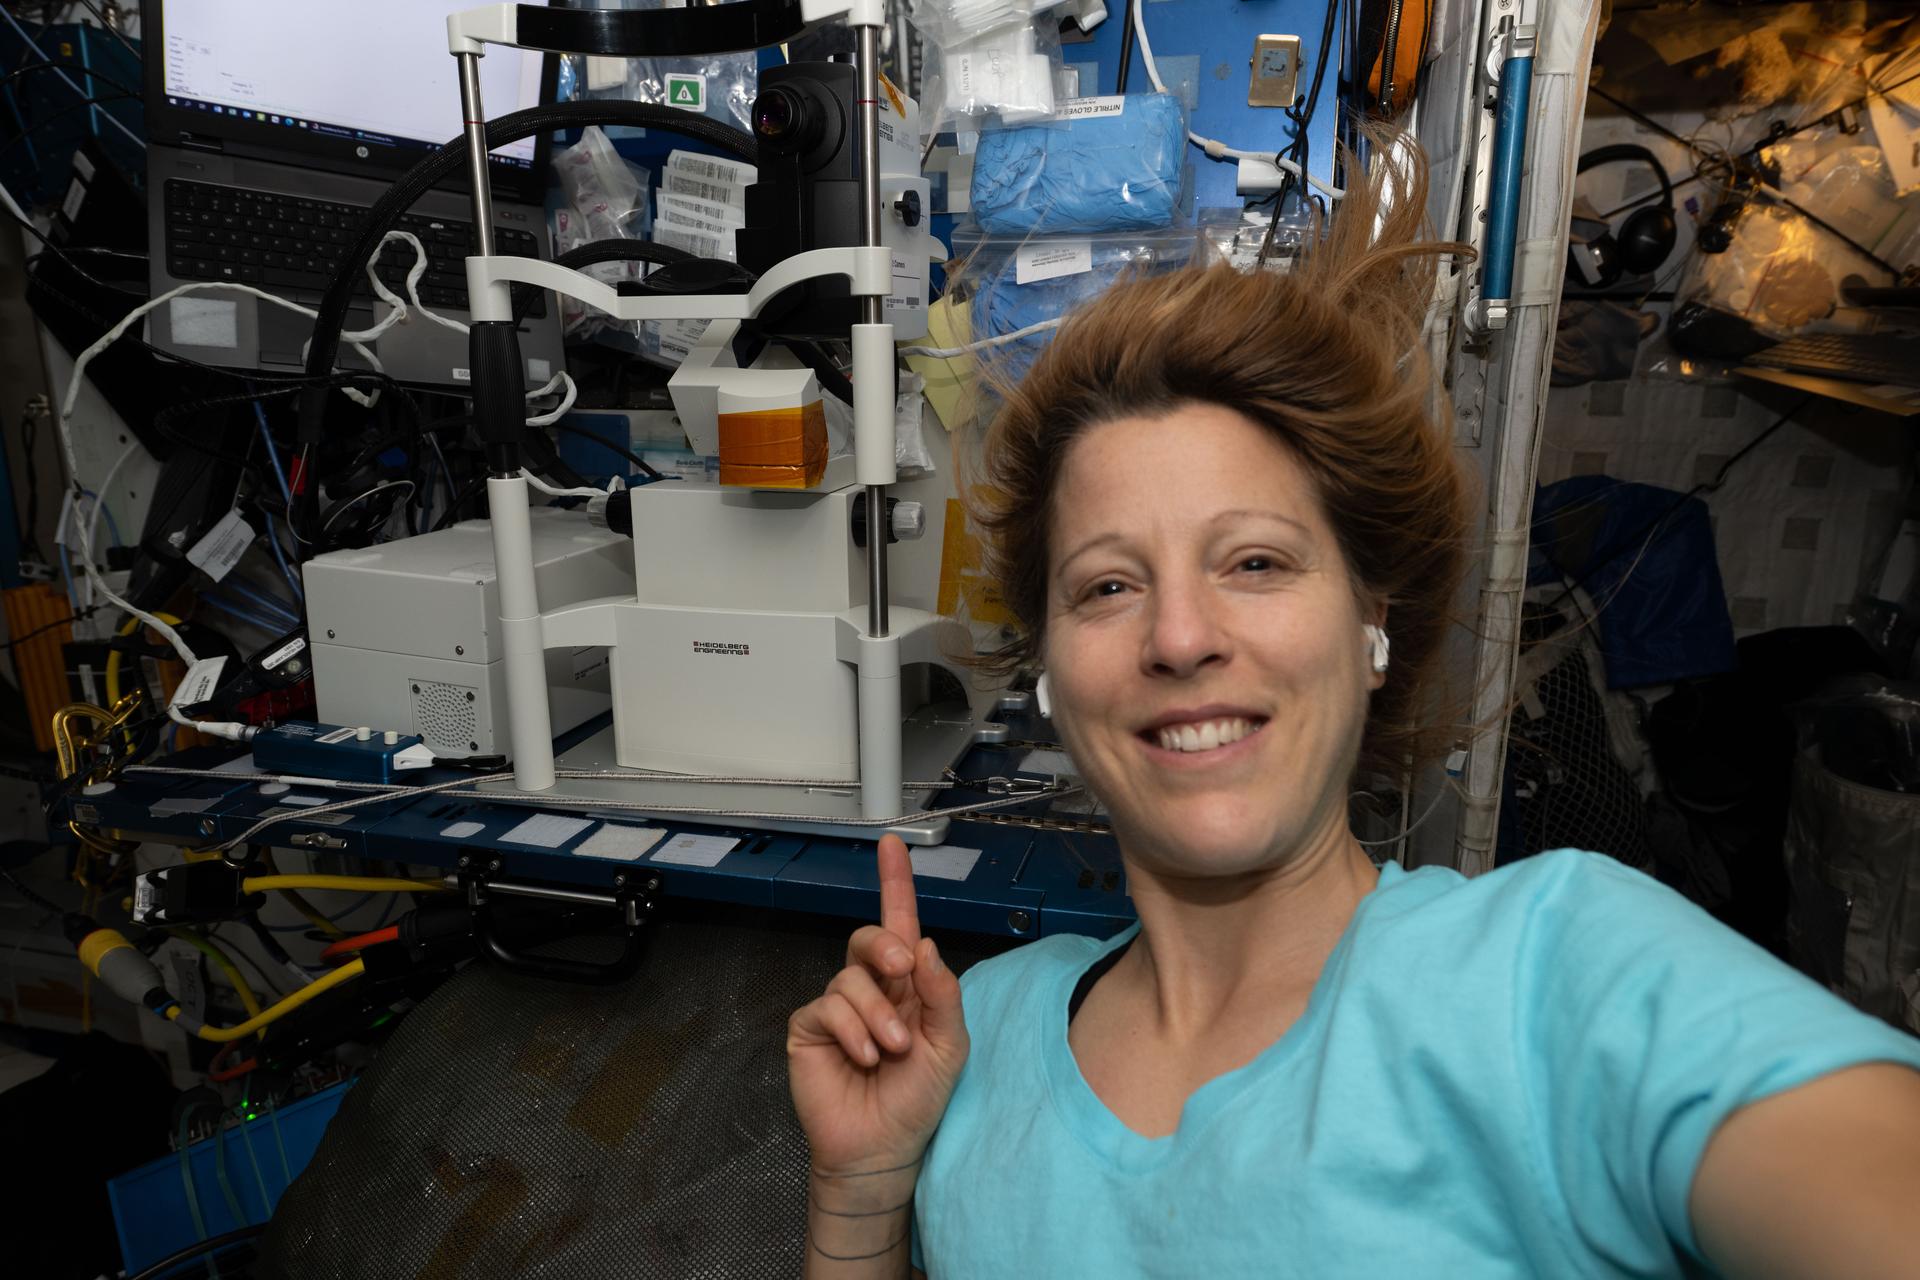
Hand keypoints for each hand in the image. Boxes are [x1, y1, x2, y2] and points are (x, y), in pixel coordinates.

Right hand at [788, 834, 969, 1175]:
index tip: (891, 845)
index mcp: (908, 985)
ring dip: (878, 1014)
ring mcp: (838, 1007)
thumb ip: (941, 993)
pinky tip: (865, 1058)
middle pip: (870, 938)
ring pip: (851, 977)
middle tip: (902, 972)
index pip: (900, 924)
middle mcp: (871, 988)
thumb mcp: (949, 1045)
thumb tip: (922, 943)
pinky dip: (853, 1030)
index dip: (895, 883)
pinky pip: (828, 1006)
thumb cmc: (917, 1098)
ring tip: (891, 1051)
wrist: (883, 1147)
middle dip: (885, 947)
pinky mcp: (809, 1027)